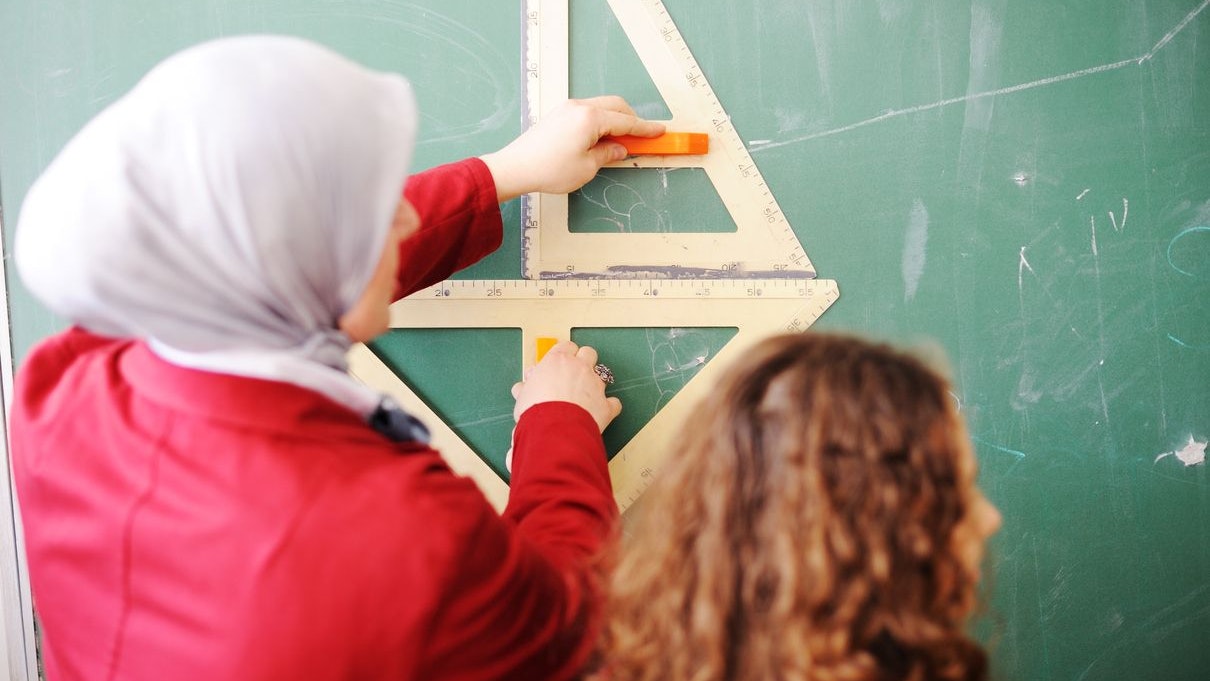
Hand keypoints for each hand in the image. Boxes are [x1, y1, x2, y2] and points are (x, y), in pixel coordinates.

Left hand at [480, 96, 664, 201]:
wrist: (516, 167)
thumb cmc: (549, 169)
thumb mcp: (587, 167)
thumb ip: (608, 154)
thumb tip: (619, 149)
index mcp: (590, 118)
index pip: (627, 121)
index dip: (646, 128)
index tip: (660, 131)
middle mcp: (580, 107)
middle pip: (616, 106)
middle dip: (632, 120)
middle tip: (642, 138)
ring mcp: (568, 108)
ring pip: (602, 106)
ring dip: (616, 120)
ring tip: (620, 142)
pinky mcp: (559, 114)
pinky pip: (588, 111)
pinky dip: (601, 120)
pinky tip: (601, 138)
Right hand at [511, 340, 621, 432]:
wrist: (553, 429)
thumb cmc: (536, 411)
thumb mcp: (523, 396)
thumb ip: (526, 388)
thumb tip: (522, 389)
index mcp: (557, 361)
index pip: (565, 346)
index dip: (563, 355)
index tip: (558, 364)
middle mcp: (580, 368)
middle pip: (588, 353)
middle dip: (583, 361)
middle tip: (573, 374)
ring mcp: (595, 385)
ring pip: (602, 375)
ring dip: (594, 384)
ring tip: (583, 397)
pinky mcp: (606, 405)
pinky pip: (613, 403)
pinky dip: (608, 407)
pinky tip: (600, 412)